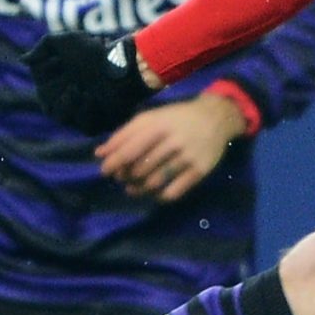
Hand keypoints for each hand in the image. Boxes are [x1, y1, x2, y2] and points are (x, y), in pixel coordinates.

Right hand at [29, 33, 154, 134]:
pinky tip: (92, 98)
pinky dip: (86, 113)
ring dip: (71, 106)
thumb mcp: (66, 41)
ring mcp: (85, 113)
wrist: (125, 61)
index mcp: (58, 87)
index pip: (44, 95)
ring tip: (82, 90)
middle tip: (73, 85)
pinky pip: (87, 127)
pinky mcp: (101, 123)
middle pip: (52, 109)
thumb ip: (43, 48)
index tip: (56, 65)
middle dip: (58, 97)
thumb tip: (23, 60)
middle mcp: (70, 103)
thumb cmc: (94, 50)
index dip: (47, 81)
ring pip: (66, 119)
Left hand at [97, 93, 252, 202]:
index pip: (130, 149)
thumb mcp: (150, 119)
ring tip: (134, 188)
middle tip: (123, 178)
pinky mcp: (200, 170)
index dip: (114, 163)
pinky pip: (174, 191)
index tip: (106, 171)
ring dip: (140, 188)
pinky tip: (155, 193)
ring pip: (155, 181)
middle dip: (127, 176)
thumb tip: (99, 153)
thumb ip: (125, 134)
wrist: (216, 118)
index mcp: (158, 125)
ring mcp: (188, 157)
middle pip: (141, 167)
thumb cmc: (176, 118)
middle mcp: (173, 141)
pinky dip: (160, 196)